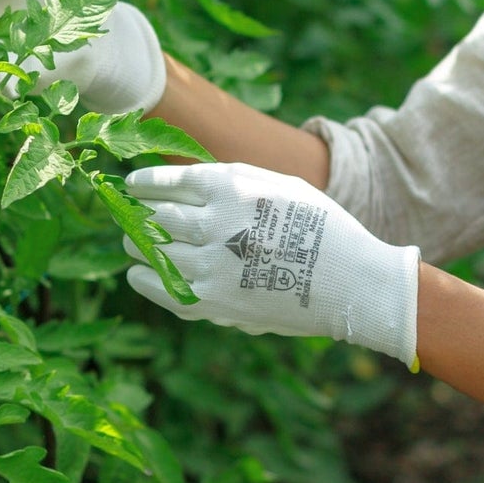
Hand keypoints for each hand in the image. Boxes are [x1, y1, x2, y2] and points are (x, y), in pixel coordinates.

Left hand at [123, 163, 420, 365]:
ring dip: (138, 243)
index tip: (133, 186)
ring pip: (150, 250)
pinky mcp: (211, 302)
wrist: (350, 283)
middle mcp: (214, 223)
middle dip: (139, 213)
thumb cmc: (321, 228)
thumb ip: (231, 180)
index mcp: (231, 187)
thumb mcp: (281, 185)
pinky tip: (142, 272)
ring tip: (137, 241)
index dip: (143, 183)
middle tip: (133, 215)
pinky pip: (159, 287)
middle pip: (153, 216)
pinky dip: (143, 277)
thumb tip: (182, 183)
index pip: (166, 181)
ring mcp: (210, 266)